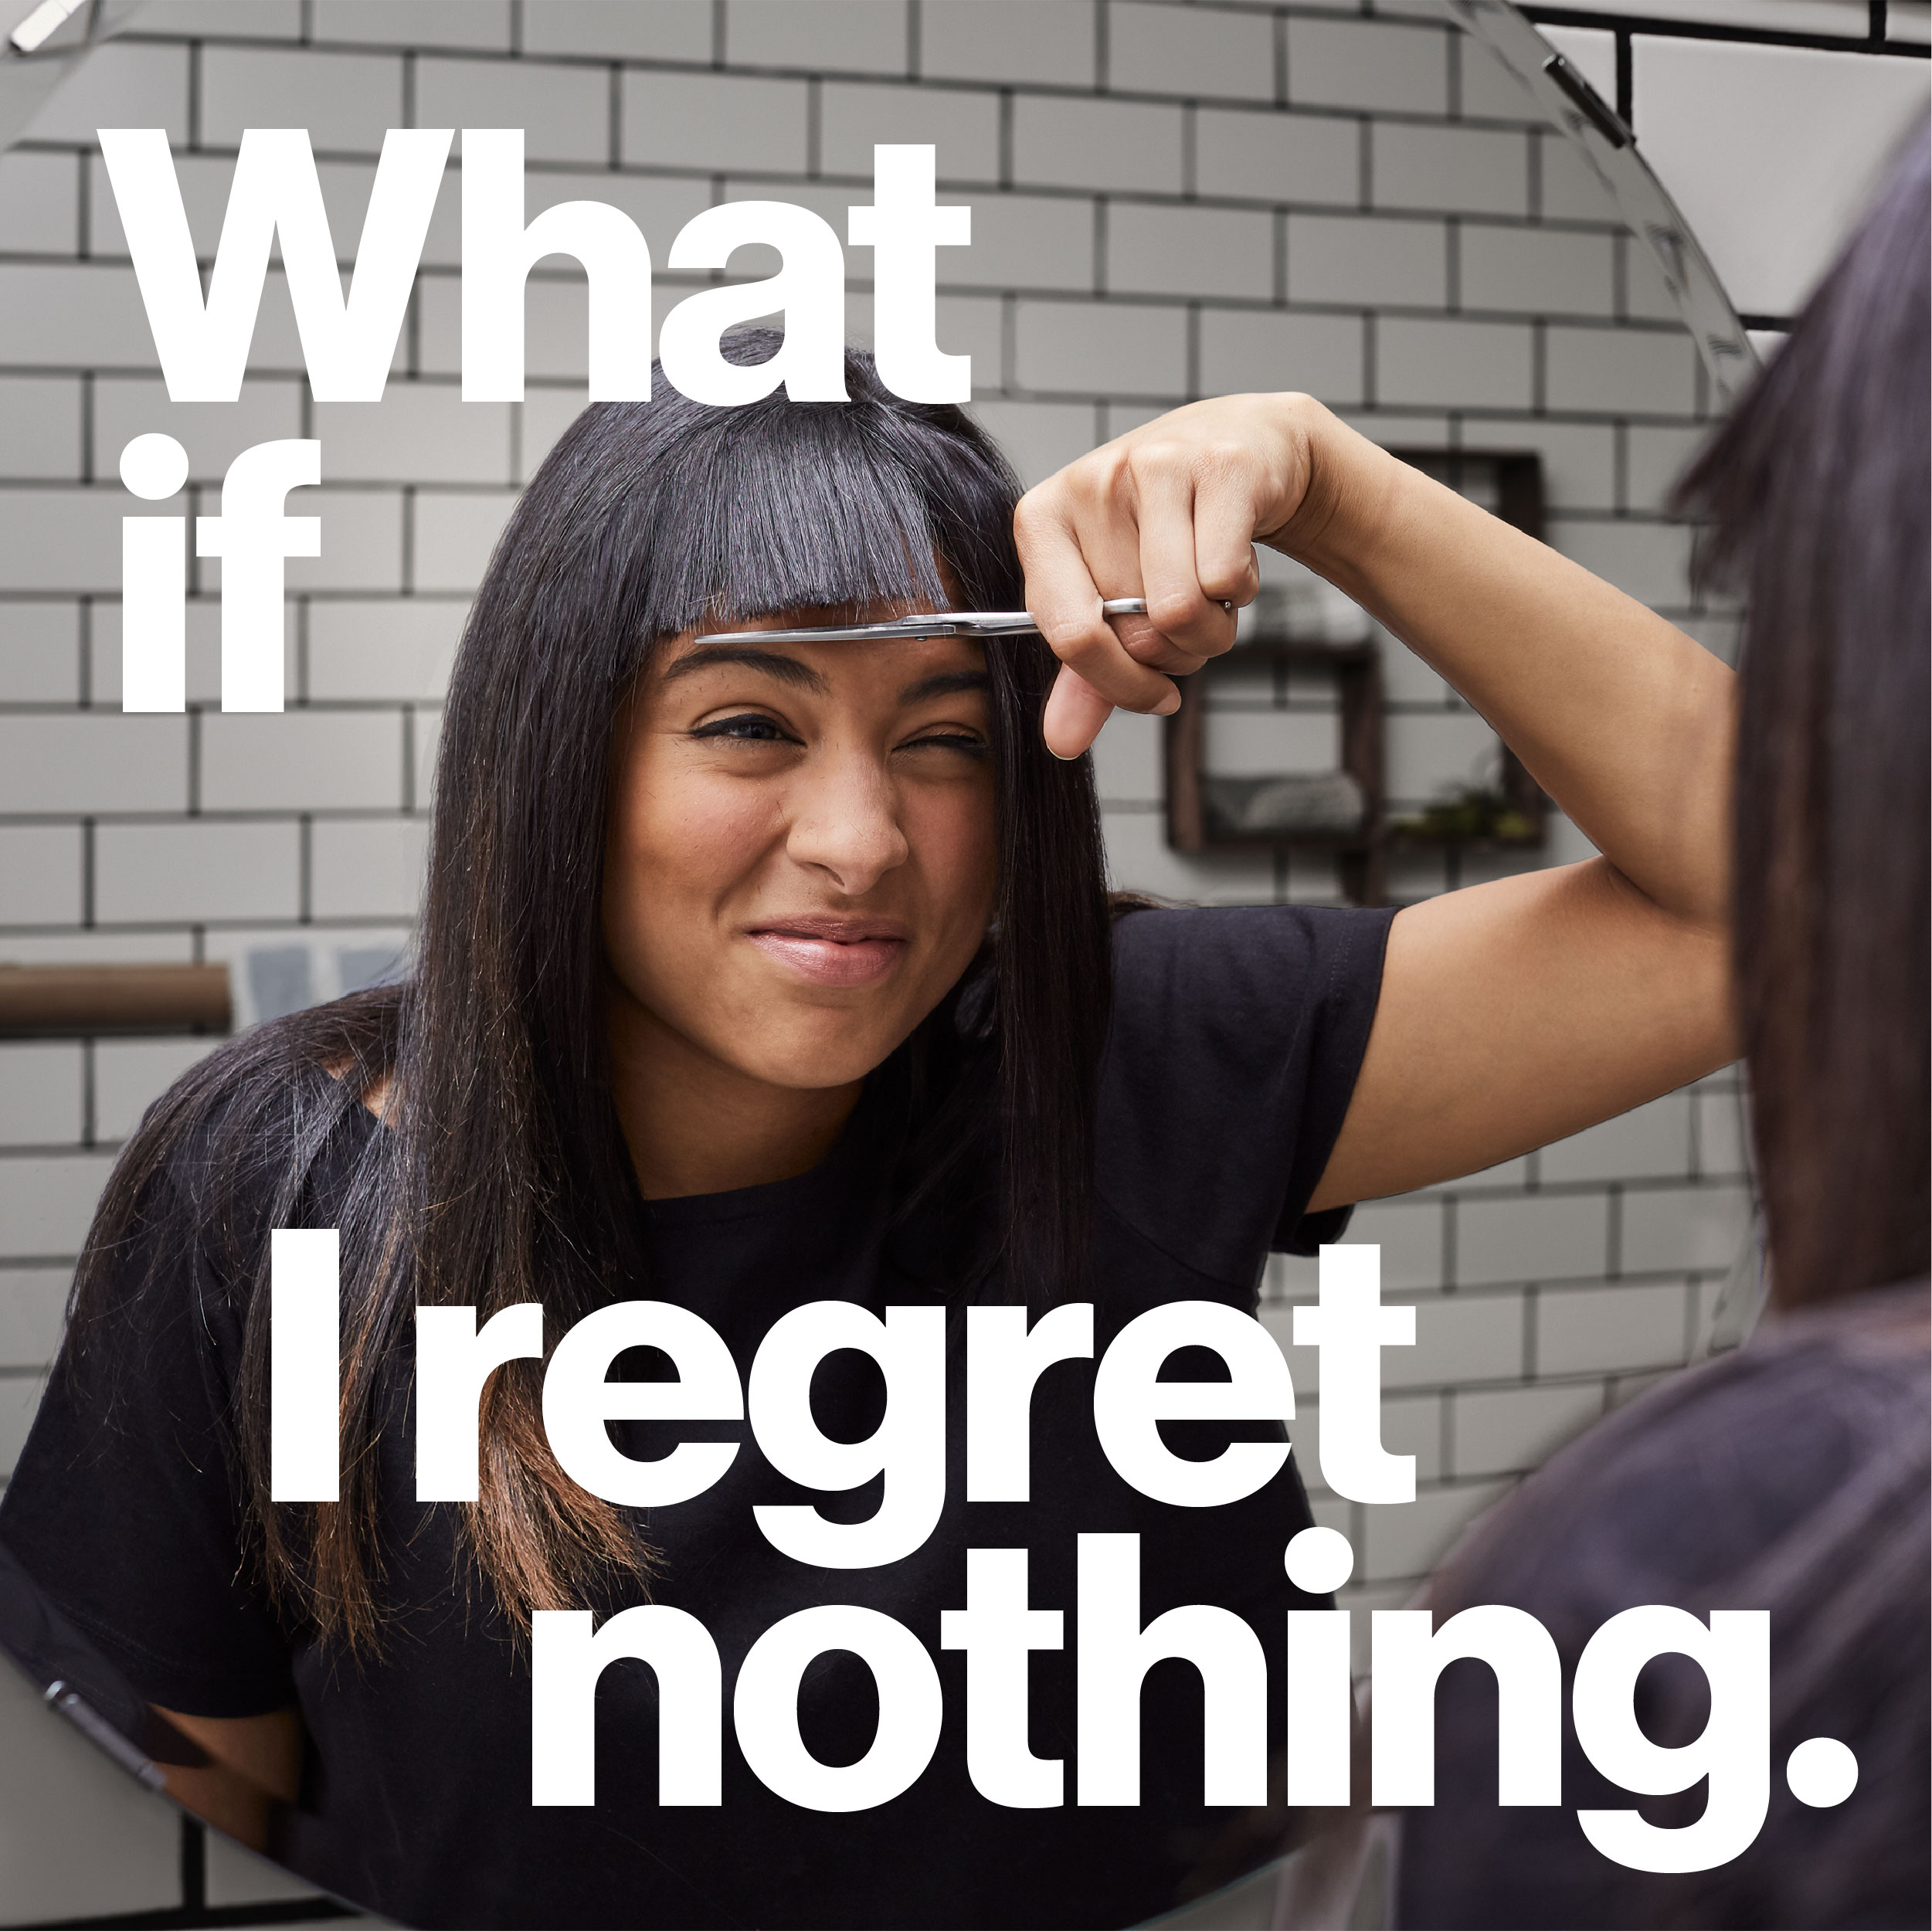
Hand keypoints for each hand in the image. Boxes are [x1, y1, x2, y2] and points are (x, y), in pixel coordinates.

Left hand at [1012, 393, 1322, 757]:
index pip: (1070, 635)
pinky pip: (1227, 576)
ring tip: (1212, 596)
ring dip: (1213, 629)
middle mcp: (1088, 485)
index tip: (1157, 697)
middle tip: (1189, 621)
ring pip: (1182, 611)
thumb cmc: (1166, 530)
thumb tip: (1062, 743)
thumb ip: (1086, 671)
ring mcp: (1153, 465)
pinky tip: (1235, 560)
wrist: (1245, 445)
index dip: (1120, 685)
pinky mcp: (1220, 464)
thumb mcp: (1114, 594)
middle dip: (1177, 651)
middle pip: (1136, 632)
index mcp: (1042, 521)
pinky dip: (1242, 592)